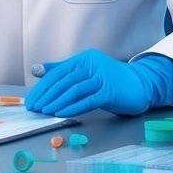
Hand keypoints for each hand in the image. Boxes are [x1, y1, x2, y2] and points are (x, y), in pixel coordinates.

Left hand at [25, 49, 155, 117]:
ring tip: (44, 112)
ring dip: (57, 102)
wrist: (142, 85)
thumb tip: (36, 70)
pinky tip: (61, 113)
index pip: (57, 73)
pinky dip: (72, 107)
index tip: (31, 100)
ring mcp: (102, 77)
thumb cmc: (110, 81)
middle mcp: (92, 65)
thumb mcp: (86, 73)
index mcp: (84, 59)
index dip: (42, 87)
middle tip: (34, 108)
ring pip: (74, 90)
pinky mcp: (111, 91)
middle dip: (46, 96)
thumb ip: (62, 71)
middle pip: (64, 81)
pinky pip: (88, 100)